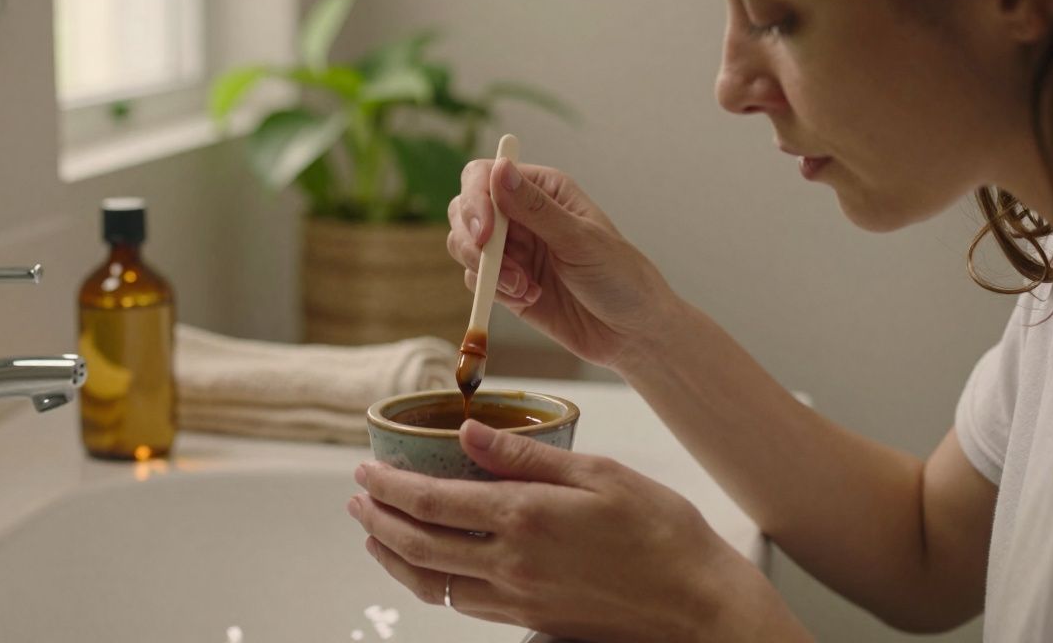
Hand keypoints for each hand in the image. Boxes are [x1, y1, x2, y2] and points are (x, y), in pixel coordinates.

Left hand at [347, 421, 787, 641]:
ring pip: (430, 583)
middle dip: (376, 520)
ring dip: (392, 556)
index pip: (431, 502)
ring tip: (373, 534)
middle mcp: (510, 565)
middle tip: (356, 498)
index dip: (389, 486)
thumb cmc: (660, 530)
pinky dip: (428, 583)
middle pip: (416, 545)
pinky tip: (427, 567)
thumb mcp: (597, 472)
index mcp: (523, 518)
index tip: (366, 470)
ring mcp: (517, 599)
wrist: (696, 601)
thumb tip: (468, 432)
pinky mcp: (530, 620)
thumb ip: (524, 454)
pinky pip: (460, 604)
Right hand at [447, 159, 674, 367]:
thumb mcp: (579, 239)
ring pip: (465, 247)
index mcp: (542, 190)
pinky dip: (495, 293)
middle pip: (464, 211)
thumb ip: (535, 208)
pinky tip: (530, 298)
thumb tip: (499, 169)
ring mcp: (512, 251)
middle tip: (497, 268)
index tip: (485, 234)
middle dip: (472, 241)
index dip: (475, 201)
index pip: (483, 177)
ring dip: (488, 271)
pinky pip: (476, 281)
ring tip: (525, 288)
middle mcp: (521, 215)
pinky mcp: (506, 284)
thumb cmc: (619, 277)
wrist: (631, 331)